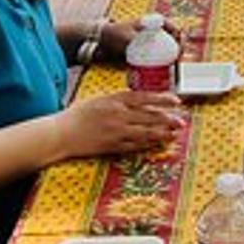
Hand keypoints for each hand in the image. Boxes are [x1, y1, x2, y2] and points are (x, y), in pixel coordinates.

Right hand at [58, 92, 184, 157]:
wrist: (61, 133)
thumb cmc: (76, 116)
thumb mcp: (98, 99)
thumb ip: (117, 99)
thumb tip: (135, 99)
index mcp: (114, 100)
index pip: (144, 97)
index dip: (162, 99)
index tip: (176, 100)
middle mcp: (118, 114)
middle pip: (149, 115)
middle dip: (168, 118)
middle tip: (182, 121)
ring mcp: (116, 131)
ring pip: (145, 131)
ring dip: (162, 132)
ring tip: (175, 133)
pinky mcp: (112, 145)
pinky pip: (135, 144)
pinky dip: (148, 143)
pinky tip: (158, 143)